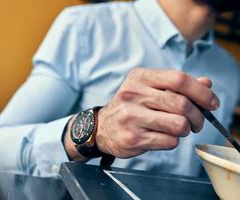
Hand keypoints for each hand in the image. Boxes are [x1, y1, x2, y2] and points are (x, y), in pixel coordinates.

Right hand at [96, 68, 218, 157]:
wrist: (101, 127)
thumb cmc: (129, 107)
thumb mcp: (148, 88)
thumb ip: (177, 85)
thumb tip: (206, 84)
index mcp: (139, 77)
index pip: (179, 79)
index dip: (201, 92)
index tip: (212, 102)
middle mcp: (133, 94)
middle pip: (182, 104)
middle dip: (198, 116)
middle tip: (197, 122)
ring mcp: (132, 117)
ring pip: (179, 124)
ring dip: (186, 130)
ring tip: (179, 129)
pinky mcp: (133, 138)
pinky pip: (170, 141)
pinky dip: (173, 141)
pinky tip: (162, 136)